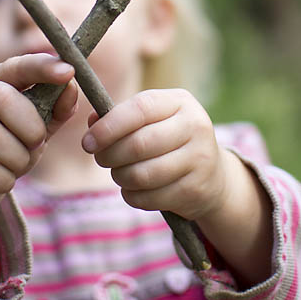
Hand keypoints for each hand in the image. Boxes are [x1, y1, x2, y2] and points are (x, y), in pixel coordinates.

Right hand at [0, 54, 77, 200]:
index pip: (19, 65)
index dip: (43, 67)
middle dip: (30, 126)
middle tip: (38, 143)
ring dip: (16, 158)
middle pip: (2, 99)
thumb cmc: (11, 142)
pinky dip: (1, 178)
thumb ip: (56, 107)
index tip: (68, 72)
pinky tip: (4, 180)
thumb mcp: (38, 124)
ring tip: (20, 165)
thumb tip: (71, 87)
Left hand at [82, 89, 227, 221]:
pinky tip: (133, 189)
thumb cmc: (169, 139)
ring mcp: (200, 159)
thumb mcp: (151, 119)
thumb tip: (91, 122)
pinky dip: (132, 196)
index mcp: (180, 101)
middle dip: (110, 155)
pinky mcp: (197, 189)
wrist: (213, 174)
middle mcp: (195, 126)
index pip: (139, 109)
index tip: (87, 142)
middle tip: (101, 158)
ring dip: (120, 177)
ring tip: (118, 173)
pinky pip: (150, 198)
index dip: (109, 127)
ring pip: (143, 174)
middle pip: (139, 144)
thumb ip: (119, 117)